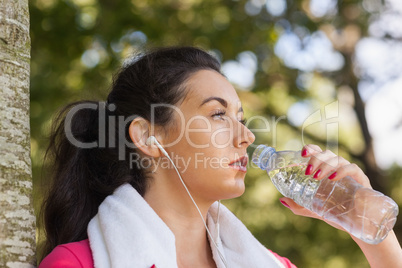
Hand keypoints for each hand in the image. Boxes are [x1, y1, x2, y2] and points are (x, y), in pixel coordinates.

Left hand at [279, 144, 401, 267]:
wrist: (355, 225)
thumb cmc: (335, 212)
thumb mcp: (313, 209)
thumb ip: (298, 205)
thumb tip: (282, 199)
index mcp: (326, 170)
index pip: (318, 152)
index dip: (310, 149)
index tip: (301, 153)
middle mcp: (337, 168)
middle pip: (327, 154)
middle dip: (316, 158)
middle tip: (308, 171)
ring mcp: (350, 173)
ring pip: (338, 159)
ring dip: (325, 165)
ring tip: (316, 176)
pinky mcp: (361, 180)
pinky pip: (352, 169)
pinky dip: (342, 171)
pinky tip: (333, 178)